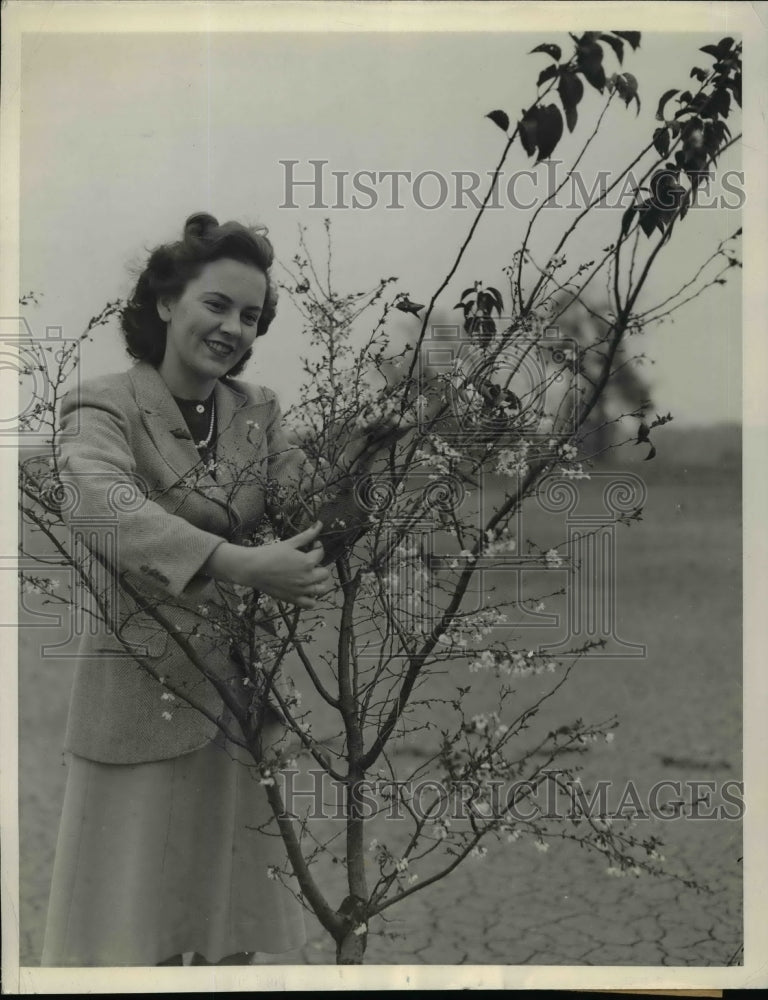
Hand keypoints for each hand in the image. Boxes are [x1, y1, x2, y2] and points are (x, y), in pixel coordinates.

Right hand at [205, 522, 335, 608]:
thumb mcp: (290, 543)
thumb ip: (307, 535)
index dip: (318, 547)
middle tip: (309, 562)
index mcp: (308, 562)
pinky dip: (311, 598)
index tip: (313, 545)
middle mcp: (307, 578)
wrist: (252, 568)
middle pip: (324, 573)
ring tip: (310, 576)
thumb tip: (319, 524)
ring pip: (321, 589)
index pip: (321, 554)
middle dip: (319, 566)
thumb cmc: (270, 554)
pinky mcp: (294, 599)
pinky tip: (305, 590)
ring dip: (319, 582)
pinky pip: (310, 603)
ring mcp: (301, 590)